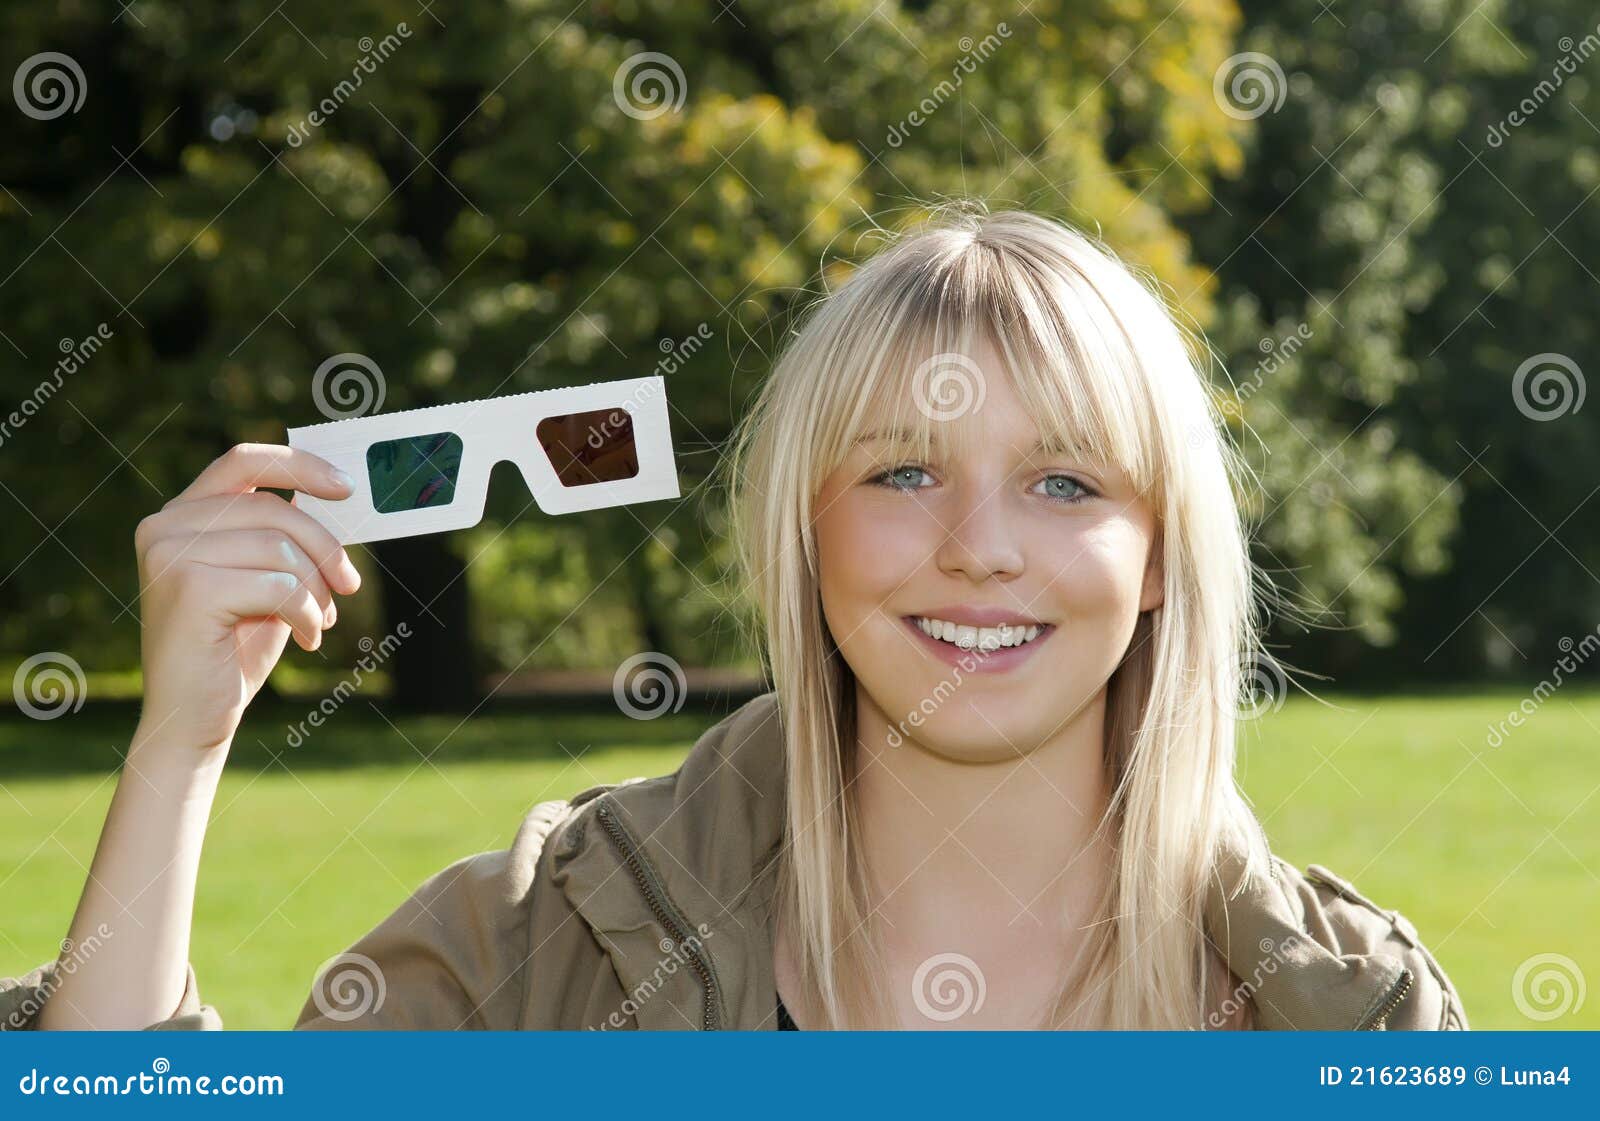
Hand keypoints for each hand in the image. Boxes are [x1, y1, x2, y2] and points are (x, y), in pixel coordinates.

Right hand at [133, 444, 361, 751]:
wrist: (195, 717)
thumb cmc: (235, 646)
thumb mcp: (266, 578)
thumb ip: (285, 536)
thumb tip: (339, 495)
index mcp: (181, 515)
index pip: (244, 461)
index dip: (299, 466)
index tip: (346, 488)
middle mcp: (164, 527)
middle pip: (274, 509)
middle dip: (325, 548)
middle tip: (348, 585)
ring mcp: (169, 555)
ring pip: (281, 548)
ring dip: (316, 590)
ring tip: (319, 622)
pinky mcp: (189, 589)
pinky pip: (279, 585)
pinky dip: (307, 614)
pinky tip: (306, 640)